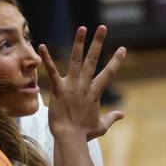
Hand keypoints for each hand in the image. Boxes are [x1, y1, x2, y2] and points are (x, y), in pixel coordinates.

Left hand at [39, 26, 125, 140]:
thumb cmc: (83, 134)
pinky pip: (52, 72)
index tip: (123, 49)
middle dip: (98, 43)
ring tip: (82, 28)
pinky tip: (42, 46)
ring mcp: (72, 86)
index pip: (108, 74)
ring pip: (76, 60)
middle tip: (103, 27)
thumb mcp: (101, 126)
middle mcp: (85, 86)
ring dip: (79, 43)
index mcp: (94, 93)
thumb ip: (111, 118)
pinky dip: (47, 59)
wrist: (69, 138)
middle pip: (93, 61)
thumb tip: (122, 115)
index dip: (116, 61)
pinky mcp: (59, 89)